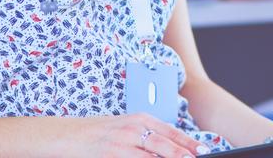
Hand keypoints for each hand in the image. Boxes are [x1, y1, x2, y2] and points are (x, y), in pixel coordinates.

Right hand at [71, 113, 208, 156]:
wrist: (68, 135)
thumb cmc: (100, 132)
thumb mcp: (126, 126)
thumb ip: (148, 133)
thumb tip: (172, 145)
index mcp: (140, 119)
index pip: (170, 132)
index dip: (188, 142)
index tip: (203, 150)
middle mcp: (133, 129)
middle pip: (165, 145)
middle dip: (184, 154)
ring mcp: (122, 144)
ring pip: (153, 157)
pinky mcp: (111, 156)